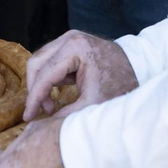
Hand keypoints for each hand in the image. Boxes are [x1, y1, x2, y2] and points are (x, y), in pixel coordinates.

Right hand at [22, 30, 137, 120]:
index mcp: (75, 48)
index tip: (28, 117)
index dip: (34, 98)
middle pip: (36, 64)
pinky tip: (56, 95)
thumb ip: (66, 115)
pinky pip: (49, 61)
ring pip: (40, 61)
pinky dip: (48, 78)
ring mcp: (69, 39)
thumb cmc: (119, 85)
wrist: (139, 69)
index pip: (45, 75)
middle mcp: (69, 38)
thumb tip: (42, 128)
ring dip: (40, 84)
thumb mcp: (93, 104)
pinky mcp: (70, 44)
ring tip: (51, 106)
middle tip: (41, 111)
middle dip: (35, 90)